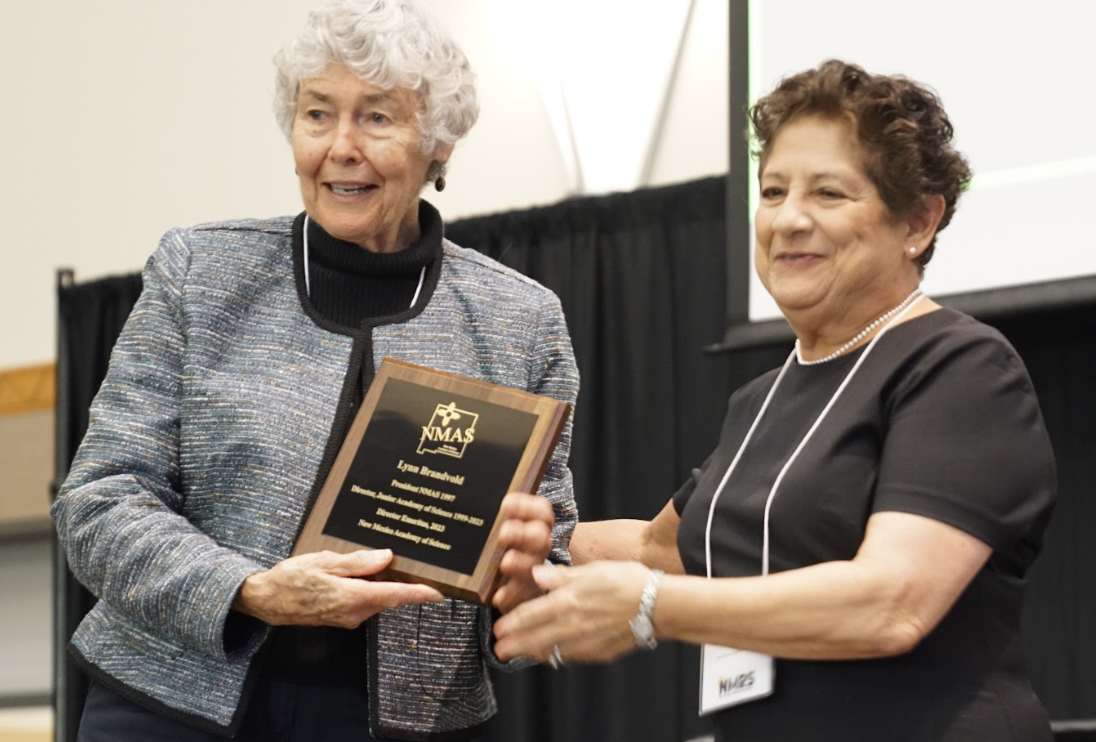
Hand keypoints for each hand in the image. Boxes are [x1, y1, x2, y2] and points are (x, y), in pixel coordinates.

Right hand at [232, 549, 443, 628]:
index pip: (394, 596)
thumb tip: (387, 557)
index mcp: (352, 597)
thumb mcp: (324, 561)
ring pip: (377, 598)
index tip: (440, 592)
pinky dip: (371, 587)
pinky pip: (365, 601)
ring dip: (385, 583)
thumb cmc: (291, 578)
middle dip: (404, 581)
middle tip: (418, 562)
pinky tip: (367, 572)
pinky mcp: (343, 617)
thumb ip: (358, 562)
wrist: (266, 601)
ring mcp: (349, 617)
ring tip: (390, 560)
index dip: (419, 593)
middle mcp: (354, 612)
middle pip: (389, 596)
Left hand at [492, 493, 555, 613]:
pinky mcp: (524, 594)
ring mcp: (533, 571)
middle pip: (540, 537)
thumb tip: (465, 497)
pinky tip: (498, 595)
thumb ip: (489, 517)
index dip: (527, 506)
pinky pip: (523, 594)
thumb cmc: (494, 548)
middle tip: (504, 534)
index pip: (541, 511)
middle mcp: (537, 547)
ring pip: (534, 566)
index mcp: (533, 525)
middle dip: (523, 534)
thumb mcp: (493, 528)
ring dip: (520, 563)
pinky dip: (510, 594)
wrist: (500, 583)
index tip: (506, 505)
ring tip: (505, 563)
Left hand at [493, 560, 652, 663]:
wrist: (658, 606)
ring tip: (520, 654)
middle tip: (500, 649)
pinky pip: (571, 656)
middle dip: (515, 645)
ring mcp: (586, 642)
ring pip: (552, 651)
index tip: (498, 629)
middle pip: (536, 638)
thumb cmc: (629, 582)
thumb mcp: (593, 569)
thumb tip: (537, 573)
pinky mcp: (600, 652)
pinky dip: (557, 656)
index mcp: (568, 601)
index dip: (512, 623)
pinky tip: (554, 655)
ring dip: (533, 653)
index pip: (531, 615)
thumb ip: (562, 576)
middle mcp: (573, 625)